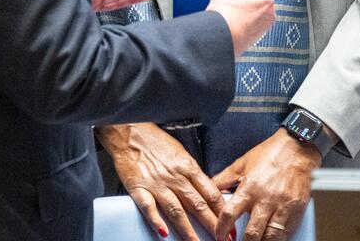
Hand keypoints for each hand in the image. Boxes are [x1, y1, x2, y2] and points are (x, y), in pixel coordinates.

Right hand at [98, 122, 225, 240]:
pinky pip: (149, 207)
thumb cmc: (155, 141)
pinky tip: (163, 233)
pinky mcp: (138, 187)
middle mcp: (175, 176)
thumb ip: (192, 173)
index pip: (211, 193)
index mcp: (188, 167)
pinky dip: (156, 220)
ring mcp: (157, 183)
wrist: (130, 130)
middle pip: (198, 204)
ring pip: (177, 210)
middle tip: (222, 239)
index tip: (230, 226)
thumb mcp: (180, 154)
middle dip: (212, 225)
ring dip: (188, 230)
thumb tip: (207, 191)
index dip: (222, 212)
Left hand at [212, 130, 319, 240]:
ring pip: (270, 238)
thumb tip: (211, 187)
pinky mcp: (296, 211)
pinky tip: (271, 237)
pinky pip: (286, 233)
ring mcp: (282, 207)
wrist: (297, 149)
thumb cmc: (271, 153)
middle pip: (252, 234)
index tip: (219, 235)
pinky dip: (277, 238)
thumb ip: (225, 178)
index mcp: (249, 188)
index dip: (221, 229)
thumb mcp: (242, 163)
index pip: (229, 215)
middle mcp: (265, 200)